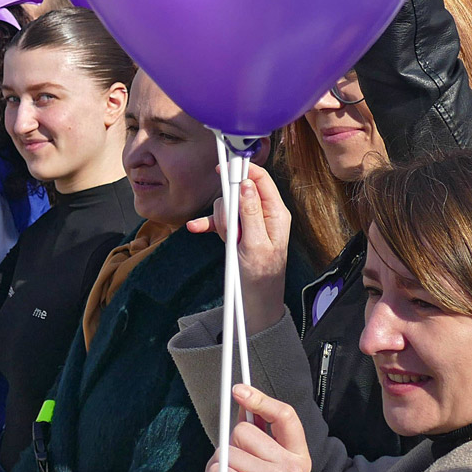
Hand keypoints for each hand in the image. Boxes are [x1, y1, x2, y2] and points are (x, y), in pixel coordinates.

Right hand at [186, 163, 291, 330]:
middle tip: (230, 227)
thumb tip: (246, 184)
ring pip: (226, 205)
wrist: (255, 302)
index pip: (260, 179)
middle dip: (228, 206)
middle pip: (238, 191)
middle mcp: (263, 214)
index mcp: (276, 213)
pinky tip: (195, 227)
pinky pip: (217, 220)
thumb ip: (251, 213)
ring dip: (220, 220)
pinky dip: (207, 223)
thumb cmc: (261, 277)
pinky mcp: (236, 231)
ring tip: (229, 241)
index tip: (222, 168)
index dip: (242, 170)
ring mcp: (248, 222)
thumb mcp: (256, 245)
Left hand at [200, 383, 313, 471]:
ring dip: (216, 468)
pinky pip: (215, 469)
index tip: (239, 389)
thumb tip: (242, 405)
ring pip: (225, 450)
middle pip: (243, 430)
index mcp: (299, 461)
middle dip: (229, 448)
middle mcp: (290, 470)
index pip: (286, 417)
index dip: (261, 399)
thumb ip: (260, 441)